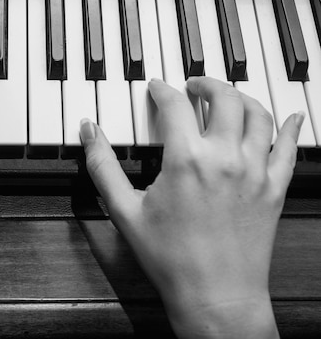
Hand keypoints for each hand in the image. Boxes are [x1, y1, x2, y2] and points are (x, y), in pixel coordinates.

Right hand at [80, 77, 303, 338]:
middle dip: (205, 84)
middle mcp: (225, 157)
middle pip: (224, 98)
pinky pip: (289, 147)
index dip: (162, 90)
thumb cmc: (170, 257)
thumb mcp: (124, 211)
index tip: (157, 88)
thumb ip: (103, 166)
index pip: (175, 105)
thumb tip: (88, 131)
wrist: (215, 294)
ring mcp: (255, 171)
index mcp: (187, 159)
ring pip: (257, 114)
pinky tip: (289, 117)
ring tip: (227, 98)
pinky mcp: (275, 188)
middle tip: (193, 86)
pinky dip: (289, 126)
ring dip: (241, 98)